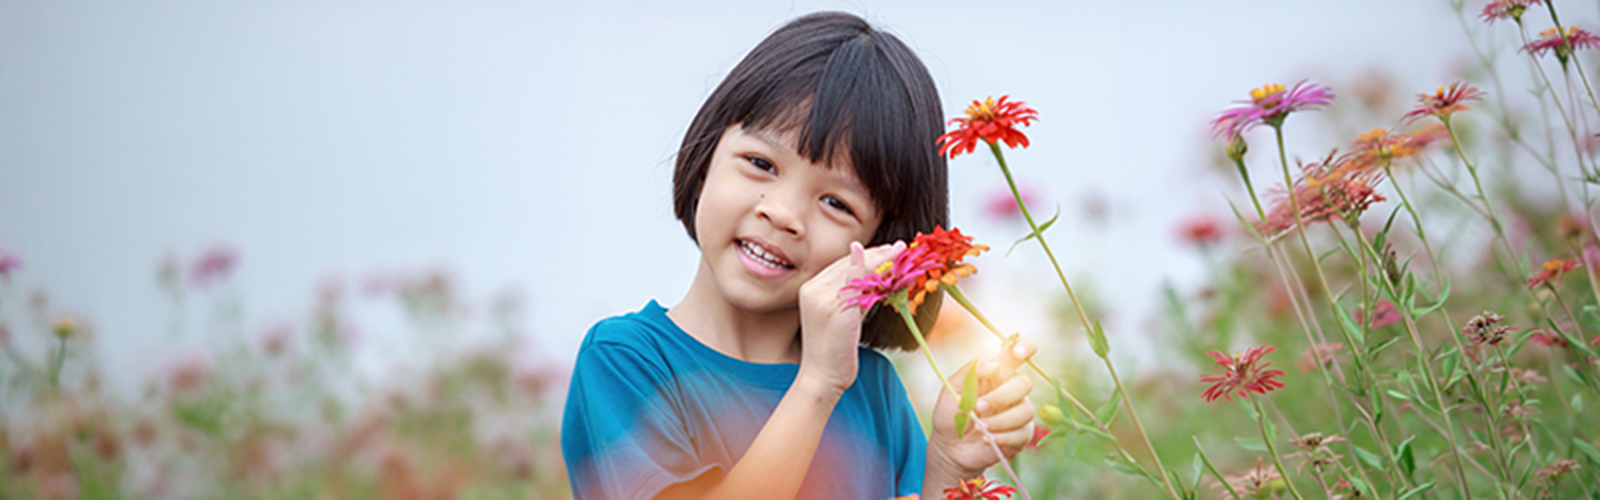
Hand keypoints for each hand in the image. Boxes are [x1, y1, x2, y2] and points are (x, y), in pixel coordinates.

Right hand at [795, 240, 905, 396]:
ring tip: (902, 254)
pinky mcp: (837, 311)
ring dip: (883, 260)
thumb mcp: (843, 317)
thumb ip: (854, 295)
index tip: (888, 250)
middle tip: (900, 247)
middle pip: (850, 263)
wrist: (821, 377)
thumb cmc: (833, 350)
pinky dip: (877, 276)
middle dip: (878, 253)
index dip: (867, 255)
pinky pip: (860, 286)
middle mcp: (813, 290)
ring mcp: (823, 299)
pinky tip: (892, 269)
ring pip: (858, 271)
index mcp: (810, 289)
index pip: (842, 264)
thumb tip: (871, 277)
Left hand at [927, 336, 1036, 480]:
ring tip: (979, 428)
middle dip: (1000, 397)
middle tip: (977, 408)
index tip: (1017, 352)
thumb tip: (993, 365)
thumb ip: (969, 372)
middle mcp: (1012, 390)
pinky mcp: (1022, 434)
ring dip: (1000, 420)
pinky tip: (986, 439)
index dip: (1025, 347)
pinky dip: (1003, 436)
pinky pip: (1023, 432)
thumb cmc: (950, 414)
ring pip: (1025, 410)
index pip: (1019, 353)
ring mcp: (1019, 412)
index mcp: (996, 373)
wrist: (949, 447)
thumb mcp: (951, 390)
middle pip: (1024, 383)